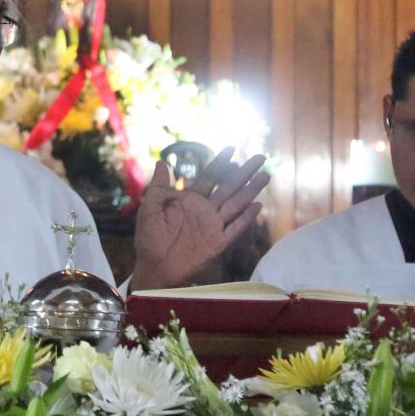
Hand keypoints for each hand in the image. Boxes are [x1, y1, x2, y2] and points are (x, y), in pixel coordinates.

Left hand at [130, 150, 269, 289]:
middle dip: (244, 172)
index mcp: (190, 200)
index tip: (231, 148)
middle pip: (229, 187)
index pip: (209, 177)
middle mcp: (205, 210)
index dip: (220, 163)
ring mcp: (213, 226)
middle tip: (260, 157)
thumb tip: (162, 162)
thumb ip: (158, 187)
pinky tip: (258, 206)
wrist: (155, 267)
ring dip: (251, 190)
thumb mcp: (149, 210)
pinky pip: (235, 228)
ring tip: (265, 176)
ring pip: (237, 204)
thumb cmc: (149, 239)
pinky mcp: (218, 243)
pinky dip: (246, 218)